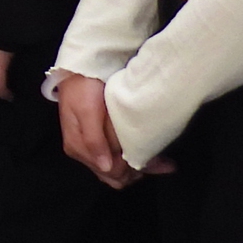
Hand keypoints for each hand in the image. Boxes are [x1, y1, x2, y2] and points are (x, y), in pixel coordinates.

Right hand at [57, 74, 168, 188]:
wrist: (82, 68)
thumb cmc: (82, 88)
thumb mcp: (86, 110)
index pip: (108, 172)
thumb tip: (106, 168)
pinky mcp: (103, 140)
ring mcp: (95, 147)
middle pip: (114, 175)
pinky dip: (138, 159)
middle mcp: (86, 152)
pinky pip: (121, 159)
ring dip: (140, 167)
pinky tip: (157, 157)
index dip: (129, 170)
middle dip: (137, 172)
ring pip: (120, 169)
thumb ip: (93, 139)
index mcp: (78, 148)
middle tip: (162, 163)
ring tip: (165, 162)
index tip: (148, 160)